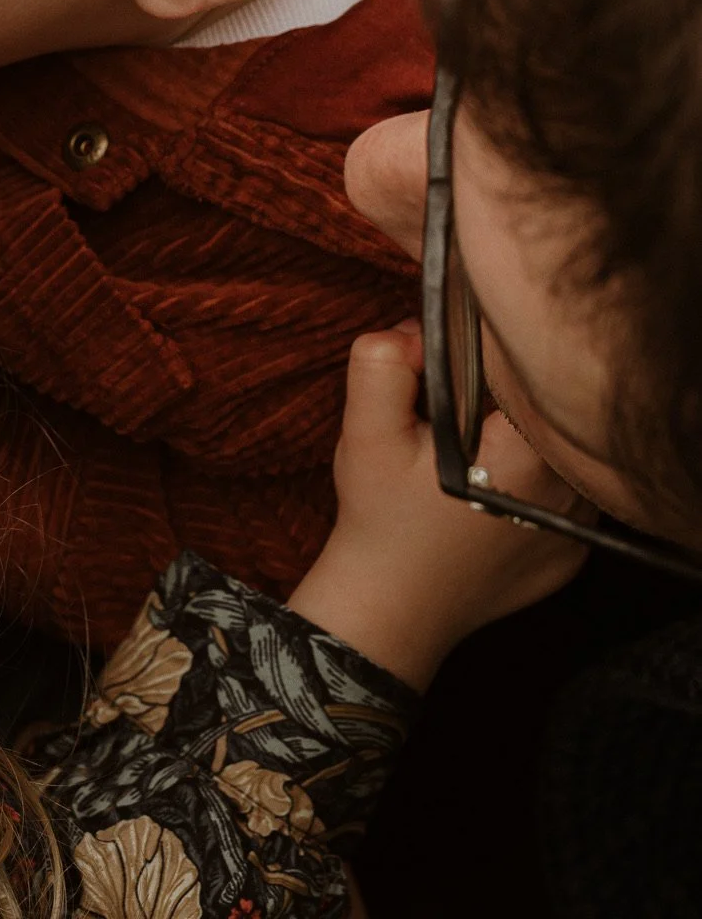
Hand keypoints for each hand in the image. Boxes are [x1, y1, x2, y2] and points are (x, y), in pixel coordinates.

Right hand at [288, 320, 587, 689]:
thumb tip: (416, 332)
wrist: (390, 610)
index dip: (484, 358)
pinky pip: (558, 492)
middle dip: (496, 399)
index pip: (528, 373)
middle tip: (446, 418)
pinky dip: (526, 481)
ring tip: (466, 459)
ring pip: (555, 448)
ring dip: (516, 439)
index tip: (446, 375)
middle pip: (544, 410)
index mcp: (528, 455)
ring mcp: (577, 530)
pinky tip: (482, 493)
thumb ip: (383, 362)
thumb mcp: (365, 432)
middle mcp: (569, 492)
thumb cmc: (379, 522)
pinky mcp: (571, 553)